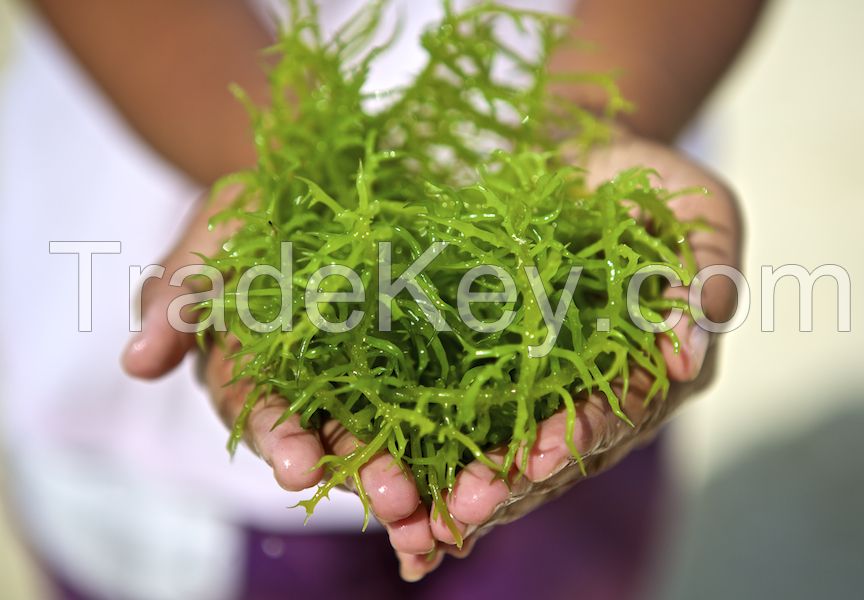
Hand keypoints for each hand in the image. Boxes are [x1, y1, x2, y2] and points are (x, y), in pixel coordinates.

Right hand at [120, 186, 438, 558]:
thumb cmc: (253, 210)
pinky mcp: (409, 354)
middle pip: (328, 437)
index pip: (260, 412)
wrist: (317, 173)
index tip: (297, 468)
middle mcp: (303, 384)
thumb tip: (134, 366)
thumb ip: (177, 298)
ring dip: (404, 465)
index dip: (279, 439)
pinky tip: (469, 453)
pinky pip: (427, 394)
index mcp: (249, 369)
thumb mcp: (210, 238)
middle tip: (391, 501)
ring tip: (431, 495)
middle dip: (356, 470)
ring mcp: (359, 373)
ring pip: (379, 428)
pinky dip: (444, 426)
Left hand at [397, 134, 741, 579]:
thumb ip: (703, 282)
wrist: (583, 157)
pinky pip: (457, 406)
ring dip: (461, 481)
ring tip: (418, 517)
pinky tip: (388, 470)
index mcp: (649, 369)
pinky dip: (428, 441)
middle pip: (550, 451)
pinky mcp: (487, 360)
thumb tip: (688, 355)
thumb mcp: (697, 217)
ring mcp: (537, 380)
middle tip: (460, 514)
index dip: (575, 439)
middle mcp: (591, 390)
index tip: (535, 461)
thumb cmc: (651, 183)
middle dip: (507, 484)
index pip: (614, 416)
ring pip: (500, 444)